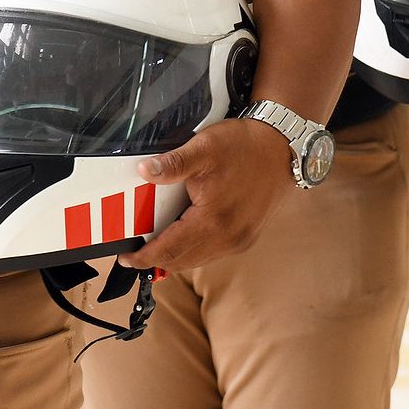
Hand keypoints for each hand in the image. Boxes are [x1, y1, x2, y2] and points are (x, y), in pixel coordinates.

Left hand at [117, 117, 294, 272]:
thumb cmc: (245, 147)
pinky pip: (213, 253)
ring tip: (156, 244)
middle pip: (182, 261)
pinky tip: (185, 236)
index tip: (125, 258)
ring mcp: (239, 240)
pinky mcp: (247, 237)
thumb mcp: (204, 148)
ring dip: (175, 256)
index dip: (144, 257)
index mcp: (213, 221)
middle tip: (136, 252)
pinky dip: (194, 250)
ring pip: (198, 260)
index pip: (170, 250)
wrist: (282, 148)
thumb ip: (173, 164)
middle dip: (155, 260)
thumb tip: (145, 171)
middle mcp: (228, 238)